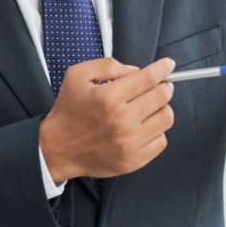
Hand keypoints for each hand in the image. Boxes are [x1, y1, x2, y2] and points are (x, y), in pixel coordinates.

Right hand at [38, 57, 176, 180]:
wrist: (57, 148)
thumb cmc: (69, 111)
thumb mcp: (77, 76)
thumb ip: (108, 66)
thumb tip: (136, 71)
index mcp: (109, 98)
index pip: (149, 78)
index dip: (163, 68)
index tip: (167, 65)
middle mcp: (122, 121)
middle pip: (162, 96)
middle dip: (163, 87)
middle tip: (156, 87)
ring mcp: (129, 143)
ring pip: (166, 118)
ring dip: (161, 108)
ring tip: (148, 108)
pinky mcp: (133, 161)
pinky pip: (161, 141)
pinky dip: (156, 131)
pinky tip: (142, 127)